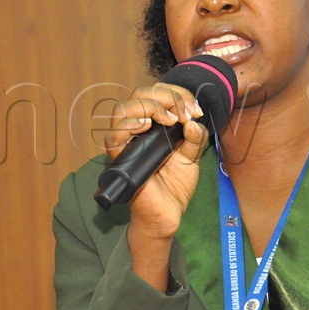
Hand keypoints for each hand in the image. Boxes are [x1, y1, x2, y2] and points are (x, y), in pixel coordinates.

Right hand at [105, 83, 207, 239]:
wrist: (168, 214)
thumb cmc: (174, 185)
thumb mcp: (192, 156)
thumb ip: (196, 137)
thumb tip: (193, 122)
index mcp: (153, 125)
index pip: (155, 94)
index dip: (177, 94)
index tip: (195, 110)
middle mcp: (136, 131)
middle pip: (138, 95)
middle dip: (166, 96)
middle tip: (185, 113)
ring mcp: (126, 144)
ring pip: (122, 110)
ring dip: (149, 106)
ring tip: (170, 120)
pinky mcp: (121, 160)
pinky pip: (112, 138)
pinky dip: (128, 126)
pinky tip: (147, 126)